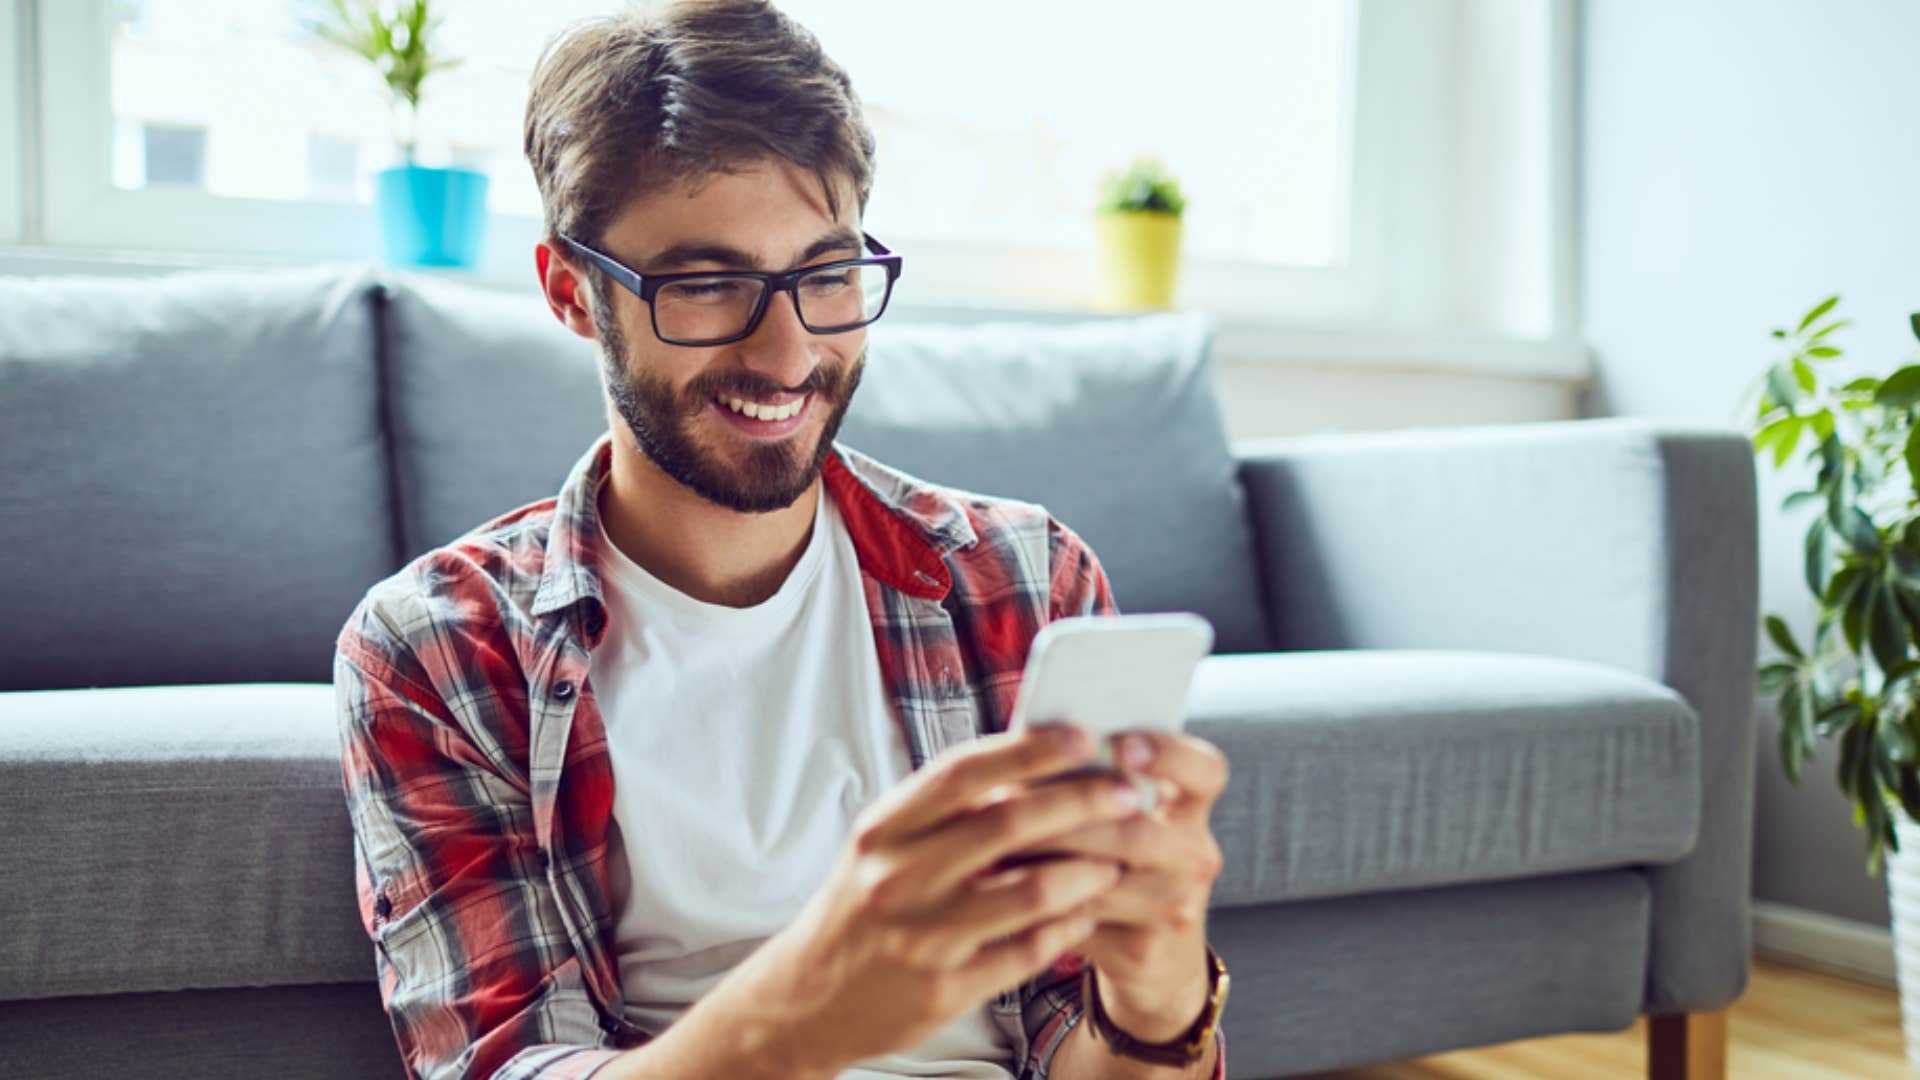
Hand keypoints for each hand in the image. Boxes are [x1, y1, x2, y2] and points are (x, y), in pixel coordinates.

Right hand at [732, 722, 1145, 1072]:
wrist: (805, 1000)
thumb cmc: (859, 909)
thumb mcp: (882, 846)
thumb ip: (942, 810)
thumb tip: (1025, 760)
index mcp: (884, 830)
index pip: (964, 772)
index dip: (1029, 750)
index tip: (1083, 736)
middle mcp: (897, 878)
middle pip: (1008, 823)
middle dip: (1082, 803)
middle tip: (1128, 793)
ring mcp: (922, 936)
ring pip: (1031, 890)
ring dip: (1088, 869)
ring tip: (1118, 856)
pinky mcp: (944, 990)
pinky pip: (1028, 950)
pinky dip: (1069, 926)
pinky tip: (1088, 911)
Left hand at [1016, 730, 1228, 1038]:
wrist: (1150, 952)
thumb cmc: (1116, 859)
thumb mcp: (1122, 815)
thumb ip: (1093, 777)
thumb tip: (1031, 739)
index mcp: (1192, 807)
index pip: (1205, 771)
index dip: (1168, 755)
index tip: (1122, 746)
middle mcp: (1195, 855)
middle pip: (1138, 828)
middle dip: (1069, 813)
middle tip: (1010, 794)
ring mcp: (1175, 906)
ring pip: (1103, 876)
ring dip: (1044, 856)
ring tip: (996, 838)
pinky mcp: (1143, 950)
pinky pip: (1081, 919)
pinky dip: (1038, 898)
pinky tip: (1002, 883)